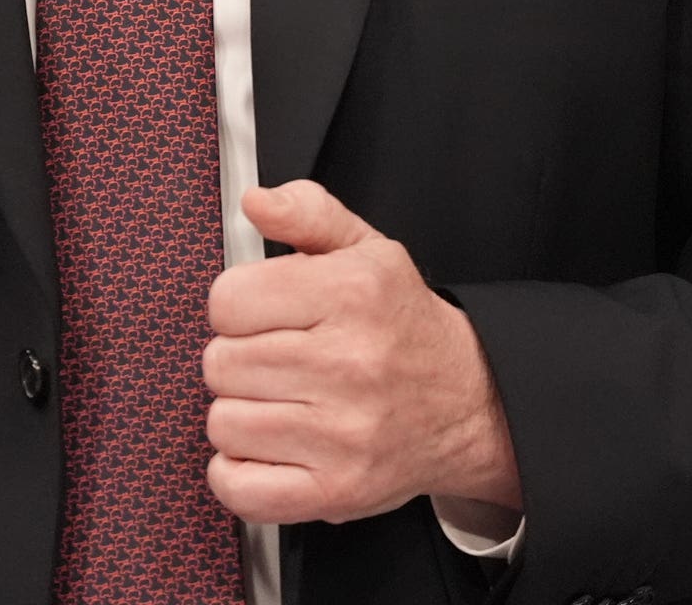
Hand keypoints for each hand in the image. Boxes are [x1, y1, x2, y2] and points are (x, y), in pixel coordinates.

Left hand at [203, 180, 523, 532]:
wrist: (471, 404)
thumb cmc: (404, 326)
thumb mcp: (368, 250)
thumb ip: (307, 213)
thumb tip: (255, 201)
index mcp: (353, 293)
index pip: (227, 300)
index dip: (237, 305)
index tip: (262, 314)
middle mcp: (350, 363)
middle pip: (220, 363)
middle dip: (239, 358)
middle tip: (278, 360)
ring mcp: (343, 434)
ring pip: (223, 423)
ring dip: (241, 414)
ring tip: (281, 402)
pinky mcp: (336, 491)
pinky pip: (238, 487)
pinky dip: (238, 472)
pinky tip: (270, 447)